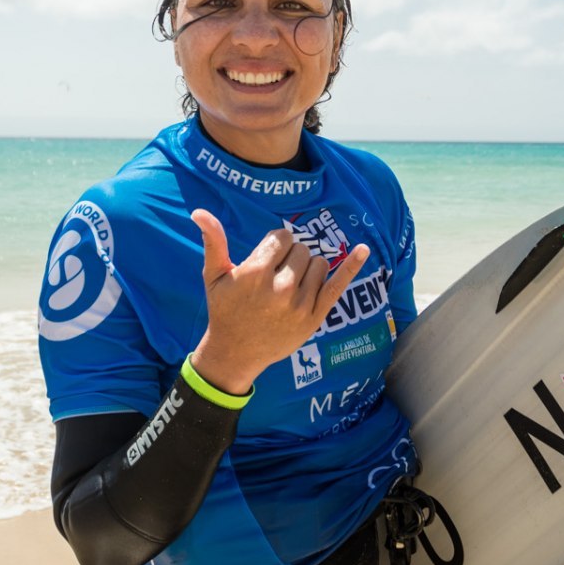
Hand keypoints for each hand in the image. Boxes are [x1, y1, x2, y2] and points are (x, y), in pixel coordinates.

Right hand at [189, 208, 368, 394]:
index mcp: (255, 273)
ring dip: (308, 268)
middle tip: (276, 276)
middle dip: (291, 257)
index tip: (267, 259)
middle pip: (302, 249)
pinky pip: (338, 285)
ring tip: (290, 285)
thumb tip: (199, 211)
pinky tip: (364, 249)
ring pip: (319, 263)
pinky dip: (352, 266)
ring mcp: (301, 304)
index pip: (282, 237)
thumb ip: (213, 242)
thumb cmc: (225, 310)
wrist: (236, 353)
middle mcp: (280, 288)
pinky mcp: (315, 317)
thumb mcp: (214, 276)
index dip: (276, 245)